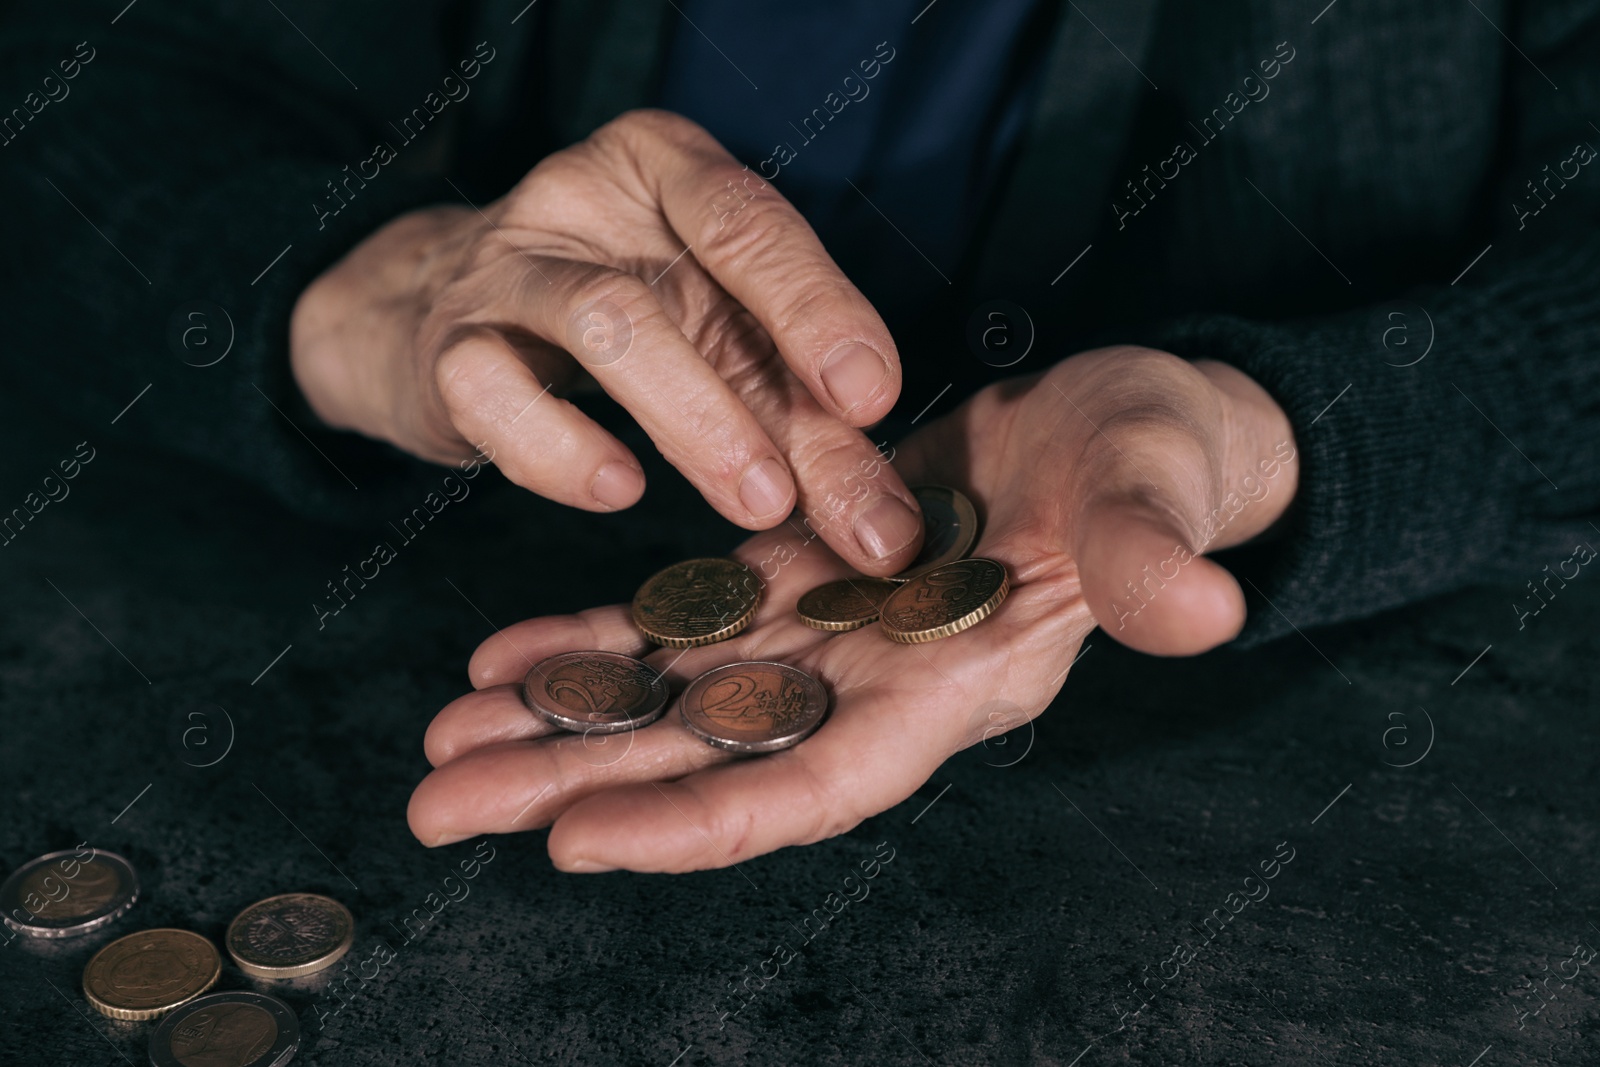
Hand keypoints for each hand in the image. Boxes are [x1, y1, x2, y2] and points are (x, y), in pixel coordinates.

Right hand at [290, 109, 923, 573]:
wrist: (434, 315)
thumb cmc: (617, 319)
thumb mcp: (713, 334)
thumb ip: (793, 407)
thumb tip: (882, 515)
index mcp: (666, 171)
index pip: (751, 223)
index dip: (819, 308)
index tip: (876, 397)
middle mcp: (583, 200)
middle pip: (692, 275)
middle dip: (781, 388)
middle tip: (850, 492)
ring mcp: (506, 268)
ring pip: (603, 321)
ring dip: (695, 419)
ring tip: (762, 502)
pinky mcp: (446, 349)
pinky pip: (495, 394)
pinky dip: (561, 448)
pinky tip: (620, 488)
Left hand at [406, 347, 1297, 869]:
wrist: (1117, 431)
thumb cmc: (1154, 466)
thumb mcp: (1155, 497)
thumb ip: (1154, 558)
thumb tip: (1202, 608)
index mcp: (949, 686)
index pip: (812, 782)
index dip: (699, 818)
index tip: (573, 837)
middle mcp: (868, 680)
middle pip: (705, 755)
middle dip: (573, 783)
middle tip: (436, 804)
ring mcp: (824, 631)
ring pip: (673, 694)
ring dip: (559, 718)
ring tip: (443, 740)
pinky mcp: (795, 571)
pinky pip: (681, 619)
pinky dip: (595, 638)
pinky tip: (507, 657)